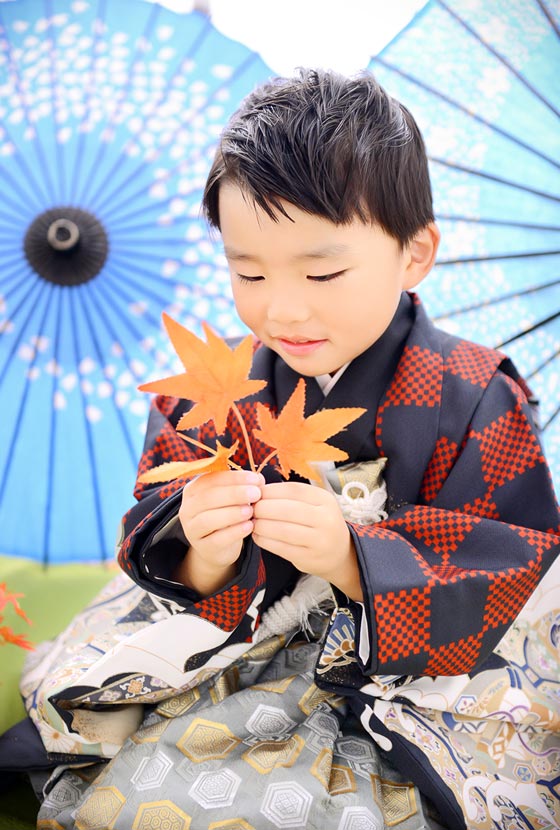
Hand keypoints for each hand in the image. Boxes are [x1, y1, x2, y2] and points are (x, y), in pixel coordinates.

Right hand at [175, 469, 263, 595]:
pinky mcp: (203, 547)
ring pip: (208, 520)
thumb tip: (259, 479)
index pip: (211, 479)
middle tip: (256, 493)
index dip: (234, 478)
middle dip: (234, 494)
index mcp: (193, 490)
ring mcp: (192, 529)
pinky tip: (249, 526)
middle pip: (208, 497)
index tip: (255, 479)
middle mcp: (188, 508)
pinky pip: (216, 540)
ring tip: (250, 511)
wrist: (219, 546)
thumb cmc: (226, 514)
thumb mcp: (232, 498)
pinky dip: (234, 532)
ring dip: (231, 513)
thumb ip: (242, 486)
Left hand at [252, 482, 362, 600]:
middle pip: (287, 510)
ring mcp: (319, 540)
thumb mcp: (313, 504)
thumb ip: (289, 496)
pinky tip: (257, 535)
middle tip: (250, 509)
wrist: (339, 553)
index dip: (270, 491)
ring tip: (252, 522)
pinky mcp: (309, 558)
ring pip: (282, 530)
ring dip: (261, 525)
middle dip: (263, 508)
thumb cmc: (318, 522)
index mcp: (324, 499)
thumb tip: (257, 489)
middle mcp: (325, 519)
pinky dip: (265, 541)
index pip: (293, 490)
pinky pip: (281, 548)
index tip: (255, 493)